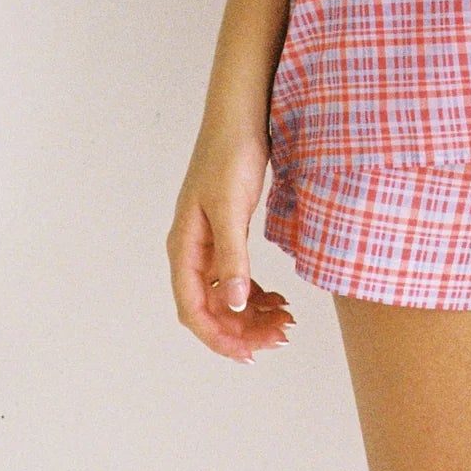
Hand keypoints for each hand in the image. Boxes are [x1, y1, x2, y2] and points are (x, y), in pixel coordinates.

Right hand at [167, 121, 294, 365]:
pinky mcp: (227, 232)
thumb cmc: (230, 154)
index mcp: (184, 247)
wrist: (240, 115)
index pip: (194, 309)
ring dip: (252, 314)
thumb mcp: (231, 206)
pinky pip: (237, 277)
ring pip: (227, 295)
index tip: (250, 354)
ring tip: (285, 320)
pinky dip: (256, 293)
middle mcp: (192, 250)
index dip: (219, 337)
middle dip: (243, 329)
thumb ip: (233, 256)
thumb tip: (236, 304)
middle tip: (280, 336)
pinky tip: (277, 298)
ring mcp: (209, 242)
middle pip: (212, 308)